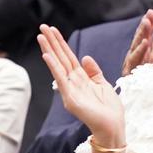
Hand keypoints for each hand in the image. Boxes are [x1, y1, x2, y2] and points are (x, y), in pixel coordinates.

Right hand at [38, 24, 124, 144]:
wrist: (112, 127)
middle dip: (51, 42)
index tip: (52, 30)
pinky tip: (47, 56)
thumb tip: (85, 56)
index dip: (61, 43)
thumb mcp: (103, 84)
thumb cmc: (109, 109)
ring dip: (48, 50)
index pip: (68, 57)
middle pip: (60, 57)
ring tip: (40, 36)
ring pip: (58, 65)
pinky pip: (61, 80)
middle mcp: (72, 83)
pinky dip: (54, 68)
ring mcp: (69, 90)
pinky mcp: (70, 99)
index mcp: (80, 78)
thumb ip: (94, 71)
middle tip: (42, 26)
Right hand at [121, 9, 152, 75]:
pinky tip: (145, 43)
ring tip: (146, 24)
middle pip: (139, 41)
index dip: (148, 25)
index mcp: (143, 55)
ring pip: (136, 48)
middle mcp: (136, 60)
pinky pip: (136, 62)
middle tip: (148, 16)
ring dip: (141, 36)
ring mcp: (132, 67)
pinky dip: (140, 52)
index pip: (145, 37)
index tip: (152, 13)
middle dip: (143, 28)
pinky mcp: (131, 75)